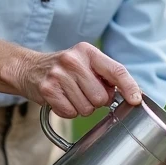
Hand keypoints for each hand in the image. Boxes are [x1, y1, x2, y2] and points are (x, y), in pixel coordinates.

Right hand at [6, 42, 142, 117]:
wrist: (29, 68)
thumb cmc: (64, 69)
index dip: (129, 87)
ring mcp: (59, 75)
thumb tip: (128, 94)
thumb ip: (106, 75)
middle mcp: (73, 61)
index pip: (116, 70)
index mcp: (88, 52)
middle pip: (101, 97)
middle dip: (96, 101)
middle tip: (84, 92)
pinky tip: (61, 99)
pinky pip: (70, 113)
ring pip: (86, 108)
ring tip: (71, 95)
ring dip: (81, 107)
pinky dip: (68, 111)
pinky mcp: (47, 90)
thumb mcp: (85, 63)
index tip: (136, 100)